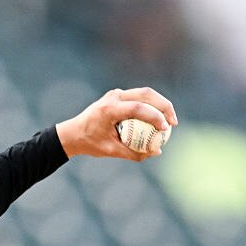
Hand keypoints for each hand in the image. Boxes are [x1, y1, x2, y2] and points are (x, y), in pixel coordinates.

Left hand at [56, 87, 177, 160]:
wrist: (72, 133)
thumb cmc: (90, 143)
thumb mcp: (111, 151)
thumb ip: (134, 152)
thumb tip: (157, 152)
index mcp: (109, 109)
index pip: (138, 108)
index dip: (155, 116)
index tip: (166, 129)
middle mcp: (113, 97)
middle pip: (146, 94)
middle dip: (164, 106)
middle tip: (174, 123)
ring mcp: (115, 94)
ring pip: (145, 93)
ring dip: (160, 104)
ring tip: (170, 121)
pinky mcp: (118, 95)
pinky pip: (139, 97)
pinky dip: (151, 105)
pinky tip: (159, 119)